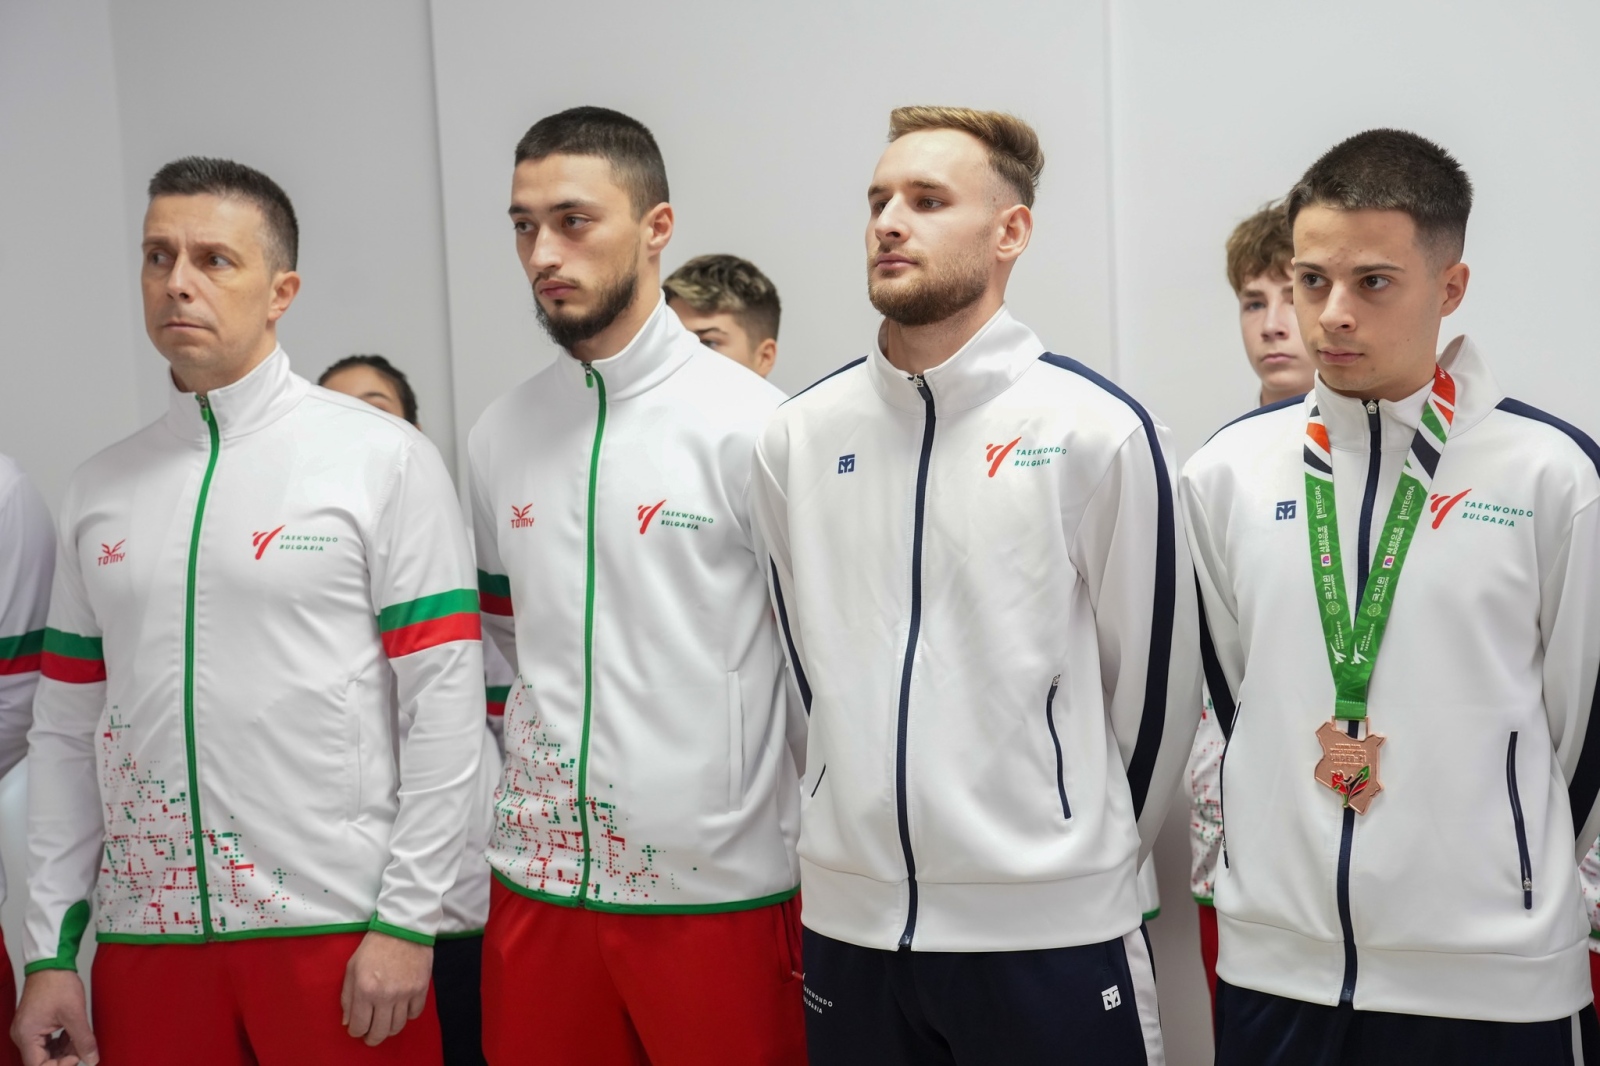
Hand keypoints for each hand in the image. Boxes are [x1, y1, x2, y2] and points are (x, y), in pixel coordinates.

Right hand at [11, 970, 97, 1065]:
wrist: (53, 963)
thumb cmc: (58, 983)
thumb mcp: (75, 1014)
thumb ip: (83, 1039)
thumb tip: (92, 1060)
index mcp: (27, 1035)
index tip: (77, 1057)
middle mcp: (23, 1035)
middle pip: (41, 1060)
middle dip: (63, 1057)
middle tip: (82, 1049)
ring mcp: (28, 1030)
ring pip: (46, 1052)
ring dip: (64, 1050)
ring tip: (79, 1039)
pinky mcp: (35, 1025)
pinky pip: (47, 1042)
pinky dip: (61, 1041)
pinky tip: (72, 1034)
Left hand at [340, 930, 432, 1046]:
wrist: (403, 927)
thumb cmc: (374, 946)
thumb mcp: (352, 967)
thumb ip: (347, 996)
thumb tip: (347, 1021)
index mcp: (365, 989)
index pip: (359, 1025)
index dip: (355, 1031)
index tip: (357, 1028)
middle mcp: (385, 995)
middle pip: (379, 1032)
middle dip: (372, 1038)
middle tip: (370, 1035)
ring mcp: (405, 993)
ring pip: (398, 1027)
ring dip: (389, 1028)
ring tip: (386, 1022)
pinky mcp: (421, 989)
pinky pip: (414, 1014)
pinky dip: (407, 1015)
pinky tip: (401, 1008)